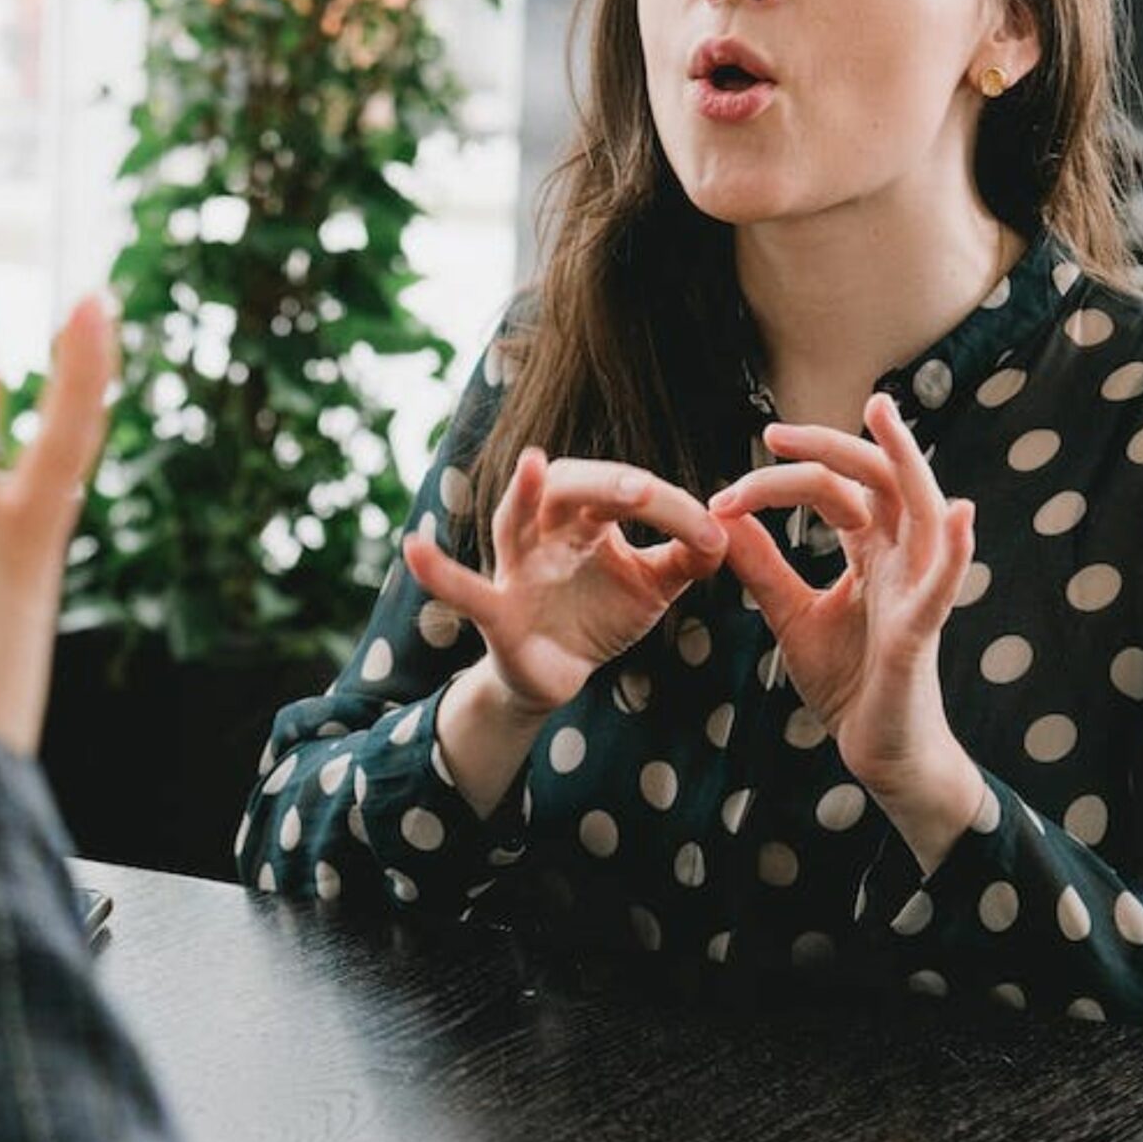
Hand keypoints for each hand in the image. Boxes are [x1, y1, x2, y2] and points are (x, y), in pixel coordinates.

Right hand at [403, 447, 729, 718]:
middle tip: (643, 490)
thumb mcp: (653, 585)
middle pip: (569, 487)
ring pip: (514, 520)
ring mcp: (514, 567)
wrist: (558, 674)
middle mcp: (546, 530)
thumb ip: (689, 557)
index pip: (628, 493)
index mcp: (589, 517)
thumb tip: (730, 532)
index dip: (671, 509)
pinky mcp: (494, 610)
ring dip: (522, 494)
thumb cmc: (601, 613)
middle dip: (605, 484)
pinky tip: (412, 551)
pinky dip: (438, 572)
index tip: (713, 535)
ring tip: (530, 467)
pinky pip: (464, 589)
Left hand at [706, 392, 984, 866]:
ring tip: (885, 417)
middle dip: (831, 447)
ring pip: (922, 510)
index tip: (724, 493)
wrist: (877, 751)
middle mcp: (901, 560)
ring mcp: (918, 591)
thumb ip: (763, 567)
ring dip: (906, 461)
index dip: (779, 482)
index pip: (832, 492)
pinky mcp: (922, 633)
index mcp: (871, 553)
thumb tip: (723, 516)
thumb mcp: (790, 615)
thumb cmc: (848, 681)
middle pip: (876, 481)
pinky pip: (945, 586)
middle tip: (775, 431)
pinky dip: (955, 551)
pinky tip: (960, 514)